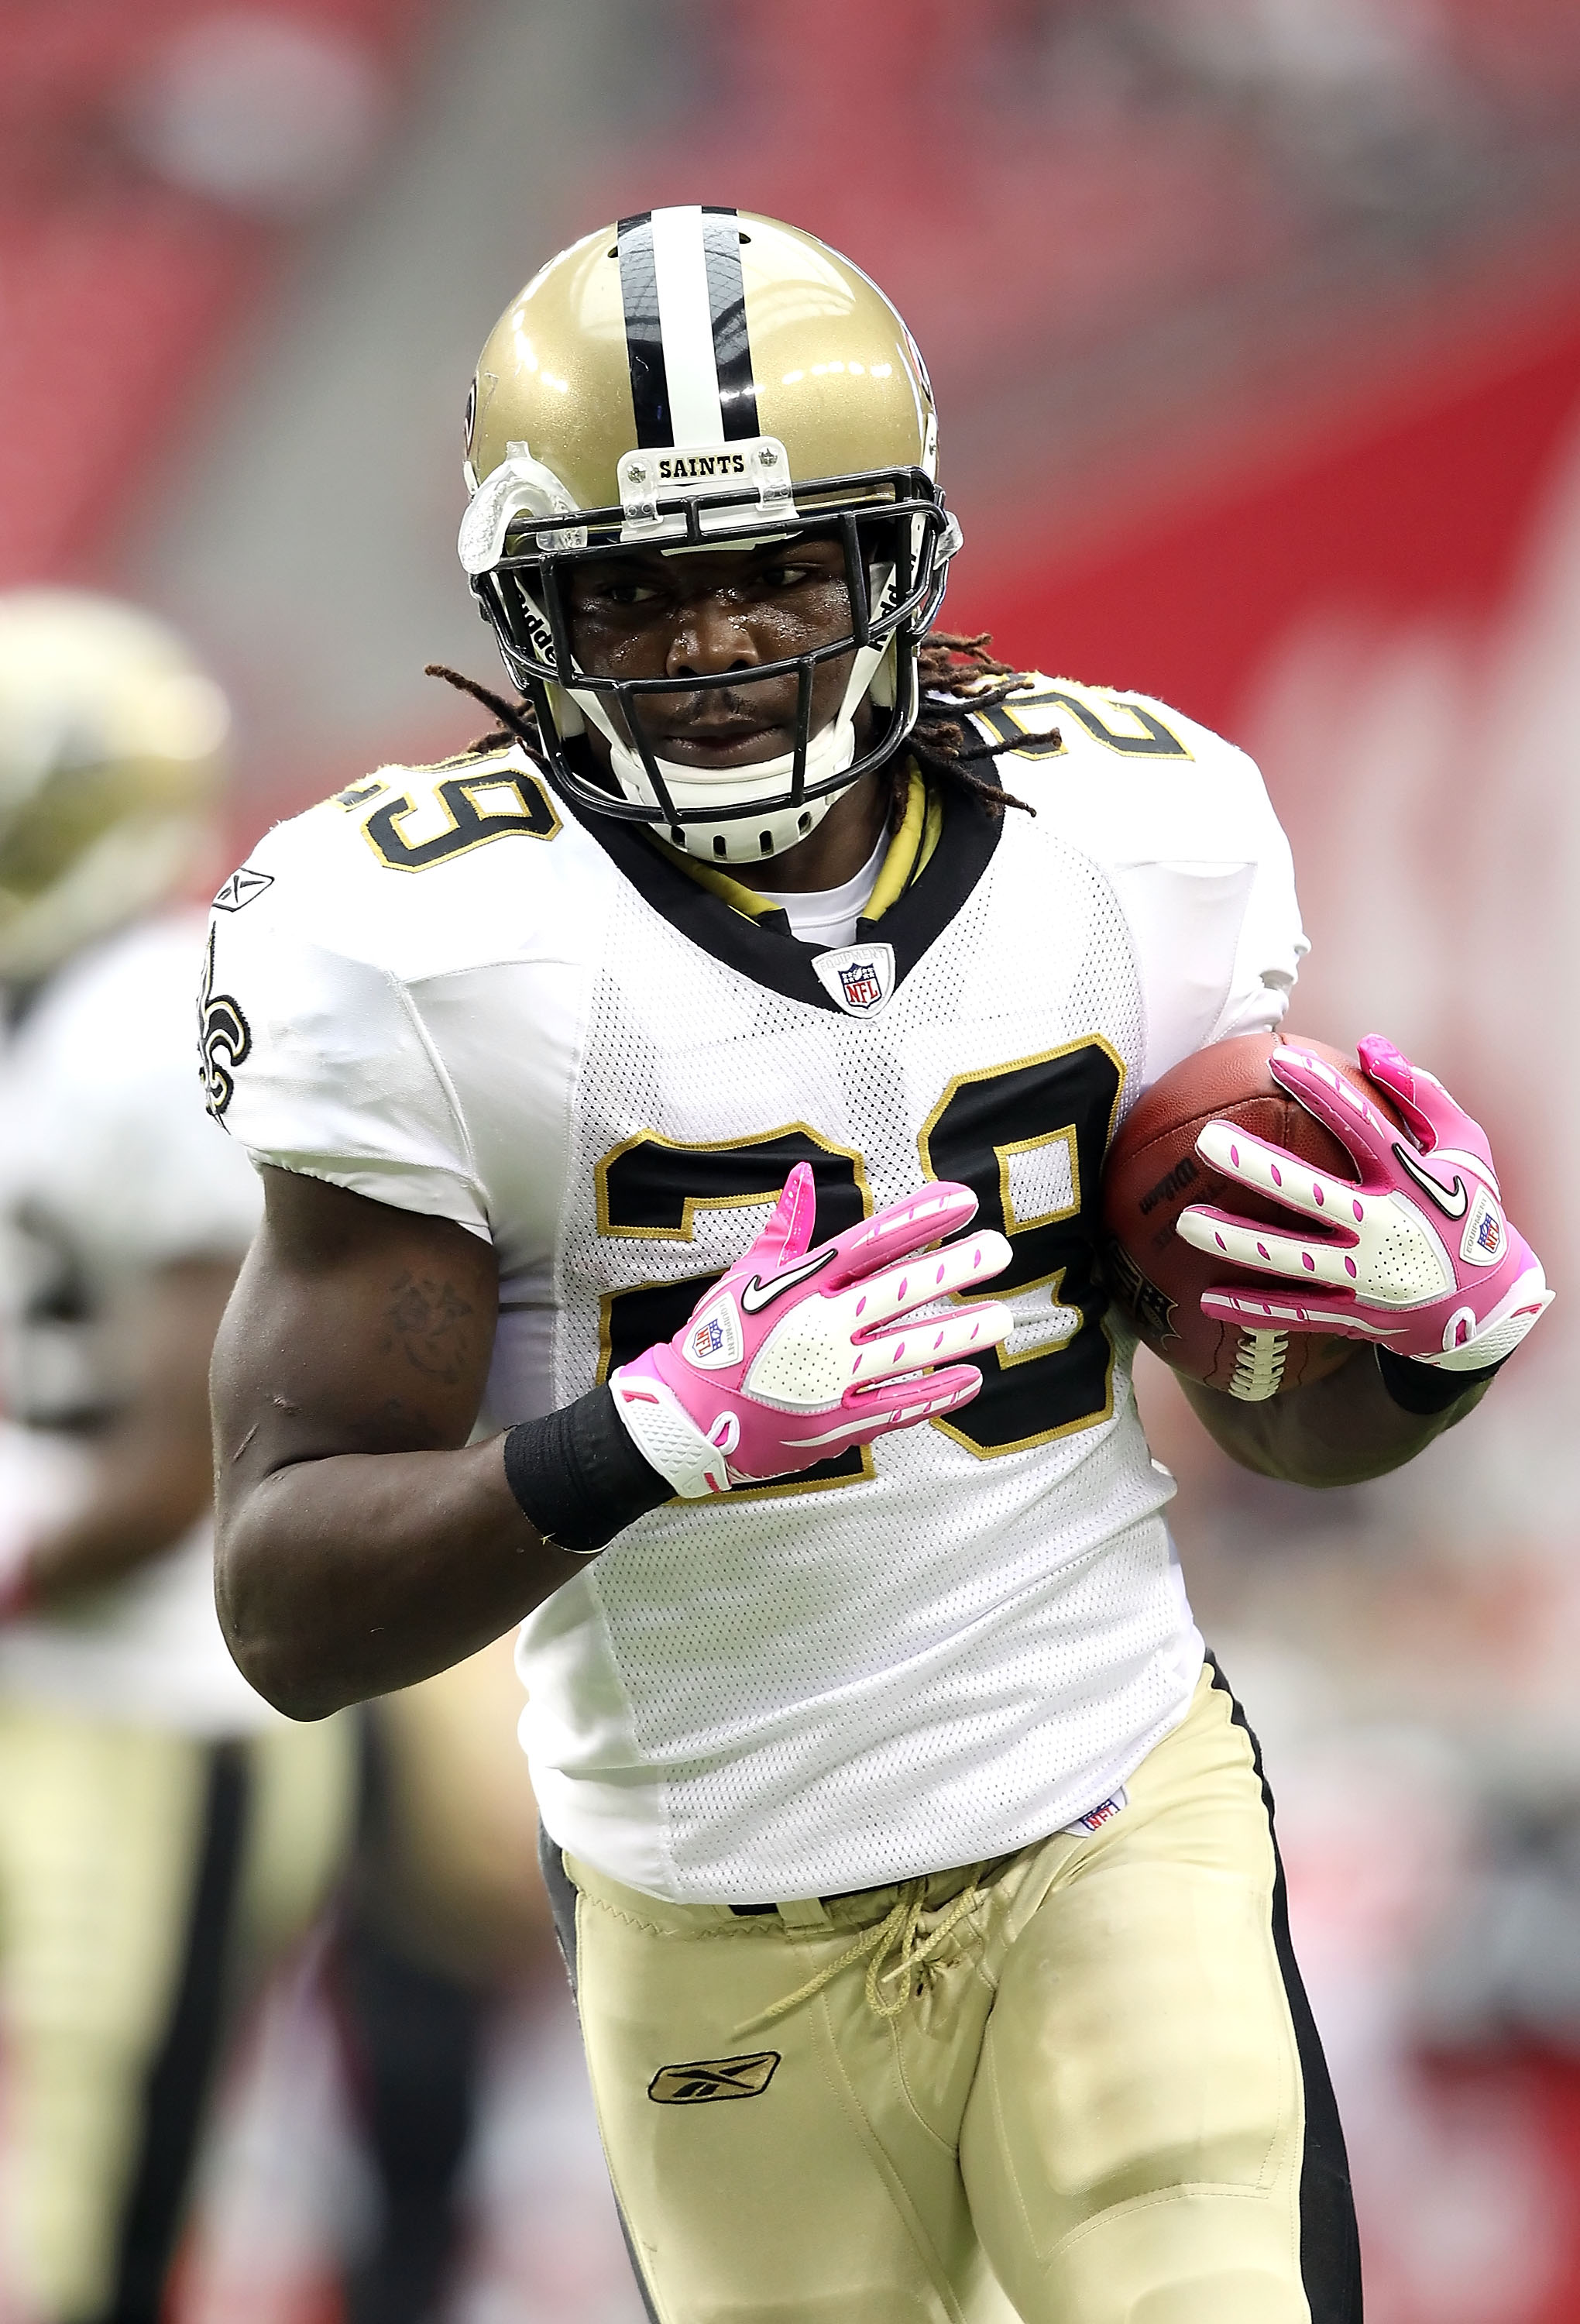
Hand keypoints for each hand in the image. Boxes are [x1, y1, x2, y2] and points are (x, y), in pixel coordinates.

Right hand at [610, 1164, 1012, 1494]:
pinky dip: (936, 1394)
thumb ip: (783, 1229)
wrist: (686, 1418)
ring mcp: (831, 1378)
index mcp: (801, 1286)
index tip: (962, 1201)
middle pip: (899, 1291)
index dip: (919, 1219)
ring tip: (1002, 1318)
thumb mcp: (743, 1278)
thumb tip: (802, 1175)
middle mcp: (821, 1327)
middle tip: (1000, 1251)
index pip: (872, 1242)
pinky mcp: (836, 1423)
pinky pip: (897, 1407)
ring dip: (959, 1333)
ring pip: (908, 1350)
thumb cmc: (716, 1342)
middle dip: (953, 1268)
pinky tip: (971, 1379)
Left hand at [1175, 1035, 1552, 1369]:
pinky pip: (1296, 1314)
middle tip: (1205, 1140)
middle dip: (1257, 1168)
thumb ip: (1420, 1095)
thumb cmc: (1471, 1210)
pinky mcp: (1356, 1317)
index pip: (1363, 1126)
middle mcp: (1387, 1229)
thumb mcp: (1465, 1148)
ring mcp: (1369, 1278)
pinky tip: (1204, 1298)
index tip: (1278, 1058)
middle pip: (1313, 1194)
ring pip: (1291, 1260)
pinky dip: (1252, 1309)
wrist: (1492, 1307)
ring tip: (1186, 1222)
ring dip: (1236, 1243)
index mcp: (1412, 1181)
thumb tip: (1369, 1045)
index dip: (1324, 1090)